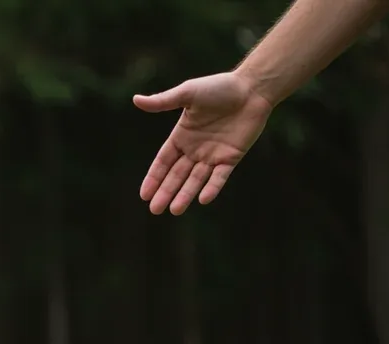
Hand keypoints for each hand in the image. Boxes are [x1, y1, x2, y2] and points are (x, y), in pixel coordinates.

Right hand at [133, 72, 273, 214]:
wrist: (252, 88)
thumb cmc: (219, 87)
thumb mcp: (187, 93)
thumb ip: (163, 101)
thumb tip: (136, 100)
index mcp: (182, 136)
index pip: (163, 162)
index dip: (154, 177)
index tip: (144, 195)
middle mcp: (195, 149)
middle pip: (177, 175)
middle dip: (166, 192)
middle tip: (155, 210)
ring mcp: (213, 155)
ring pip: (196, 180)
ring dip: (185, 195)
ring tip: (175, 211)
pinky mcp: (231, 157)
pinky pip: (220, 176)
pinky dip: (212, 187)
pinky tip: (202, 199)